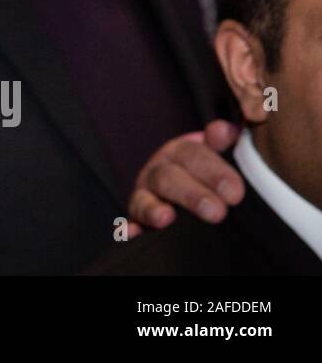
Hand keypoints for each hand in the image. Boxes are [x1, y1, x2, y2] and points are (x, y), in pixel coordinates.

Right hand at [126, 120, 243, 237]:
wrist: (184, 185)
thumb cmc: (205, 171)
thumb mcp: (214, 152)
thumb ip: (221, 140)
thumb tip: (225, 129)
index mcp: (179, 153)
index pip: (192, 155)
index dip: (212, 171)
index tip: (235, 193)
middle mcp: (158, 172)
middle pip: (168, 178)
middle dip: (191, 195)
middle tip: (217, 212)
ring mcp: (144, 195)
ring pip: (144, 200)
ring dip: (153, 209)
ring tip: (166, 218)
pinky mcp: (137, 219)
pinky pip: (129, 224)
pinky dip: (128, 229)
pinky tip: (132, 233)